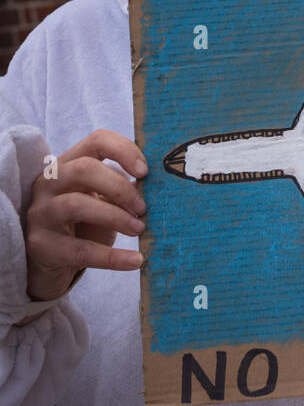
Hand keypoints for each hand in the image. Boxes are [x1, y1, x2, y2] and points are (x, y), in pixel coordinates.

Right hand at [23, 130, 146, 303]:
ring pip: (76, 205)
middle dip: (119, 187)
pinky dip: (111, 257)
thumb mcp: (102, 202)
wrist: (51, 263)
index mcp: (68, 165)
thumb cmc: (83, 225)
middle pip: (83, 169)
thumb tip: (162, 187)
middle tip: (142, 208)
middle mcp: (48, 183)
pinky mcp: (40, 245)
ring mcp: (40, 213)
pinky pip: (80, 250)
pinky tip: (135, 261)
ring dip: (115, 217)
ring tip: (139, 229)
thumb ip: (123, 189)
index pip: (97, 141)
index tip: (145, 172)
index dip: (124, 151)